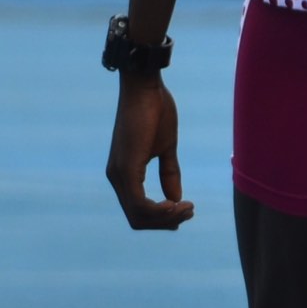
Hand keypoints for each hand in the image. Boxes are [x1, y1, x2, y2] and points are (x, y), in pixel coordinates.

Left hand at [104, 74, 193, 229]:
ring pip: (139, 216)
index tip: (187, 208)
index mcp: (124, 174)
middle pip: (138, 219)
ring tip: (188, 207)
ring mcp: (119, 174)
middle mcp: (116, 178)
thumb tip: (176, 198)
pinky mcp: (127, 168)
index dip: (162, 218)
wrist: (144, 85)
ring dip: (166, 218)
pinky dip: (160, 210)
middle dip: (166, 222)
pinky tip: (177, 204)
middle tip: (189, 211)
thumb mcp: (166, 147)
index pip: (138, 211)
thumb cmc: (155, 110)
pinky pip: (140, 204)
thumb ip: (169, 173)